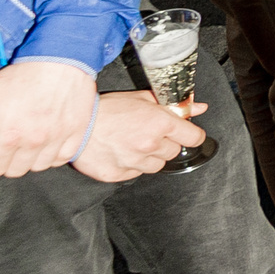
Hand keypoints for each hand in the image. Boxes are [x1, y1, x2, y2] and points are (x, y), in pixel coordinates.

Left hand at [0, 59, 98, 177]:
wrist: (61, 59)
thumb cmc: (24, 75)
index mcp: (7, 136)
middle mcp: (32, 142)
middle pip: (15, 171)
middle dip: (8, 161)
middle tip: (9, 147)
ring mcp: (56, 139)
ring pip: (39, 167)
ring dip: (31, 159)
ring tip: (29, 144)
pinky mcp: (76, 133)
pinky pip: (62, 158)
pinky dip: (54, 155)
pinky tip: (48, 143)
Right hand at [70, 92, 206, 183]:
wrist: (75, 124)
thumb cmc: (107, 108)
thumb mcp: (143, 98)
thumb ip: (173, 105)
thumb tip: (199, 107)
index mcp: (161, 124)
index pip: (194, 137)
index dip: (192, 134)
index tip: (187, 134)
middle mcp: (150, 145)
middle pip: (174, 152)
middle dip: (166, 143)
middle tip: (150, 134)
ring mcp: (134, 162)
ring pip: (157, 165)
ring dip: (150, 156)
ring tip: (133, 143)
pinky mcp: (117, 175)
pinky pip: (135, 174)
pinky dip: (132, 166)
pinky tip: (121, 152)